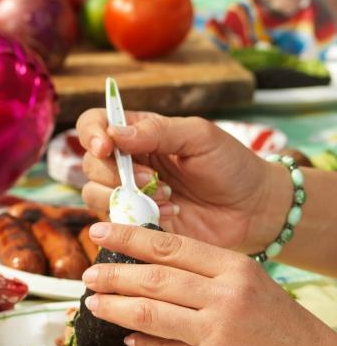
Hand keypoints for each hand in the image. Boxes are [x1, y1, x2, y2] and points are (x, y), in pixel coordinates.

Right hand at [76, 110, 282, 252]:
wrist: (255, 210)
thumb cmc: (232, 166)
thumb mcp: (200, 137)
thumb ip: (158, 130)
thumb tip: (115, 134)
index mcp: (139, 133)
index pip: (94, 123)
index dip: (91, 133)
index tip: (106, 147)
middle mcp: (127, 161)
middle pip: (89, 162)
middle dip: (114, 172)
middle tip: (152, 178)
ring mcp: (129, 193)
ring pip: (93, 192)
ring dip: (124, 196)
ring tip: (166, 198)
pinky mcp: (136, 222)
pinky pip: (114, 221)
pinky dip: (135, 218)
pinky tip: (168, 214)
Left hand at [81, 222, 336, 345]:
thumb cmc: (281, 329)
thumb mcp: (250, 286)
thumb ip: (204, 274)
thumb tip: (148, 265)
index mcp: (235, 269)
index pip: (169, 246)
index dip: (127, 237)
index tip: (98, 231)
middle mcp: (225, 298)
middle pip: (152, 279)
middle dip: (112, 275)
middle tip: (89, 275)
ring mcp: (216, 334)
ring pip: (147, 314)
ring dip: (114, 308)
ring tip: (94, 304)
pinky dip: (139, 343)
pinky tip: (128, 338)